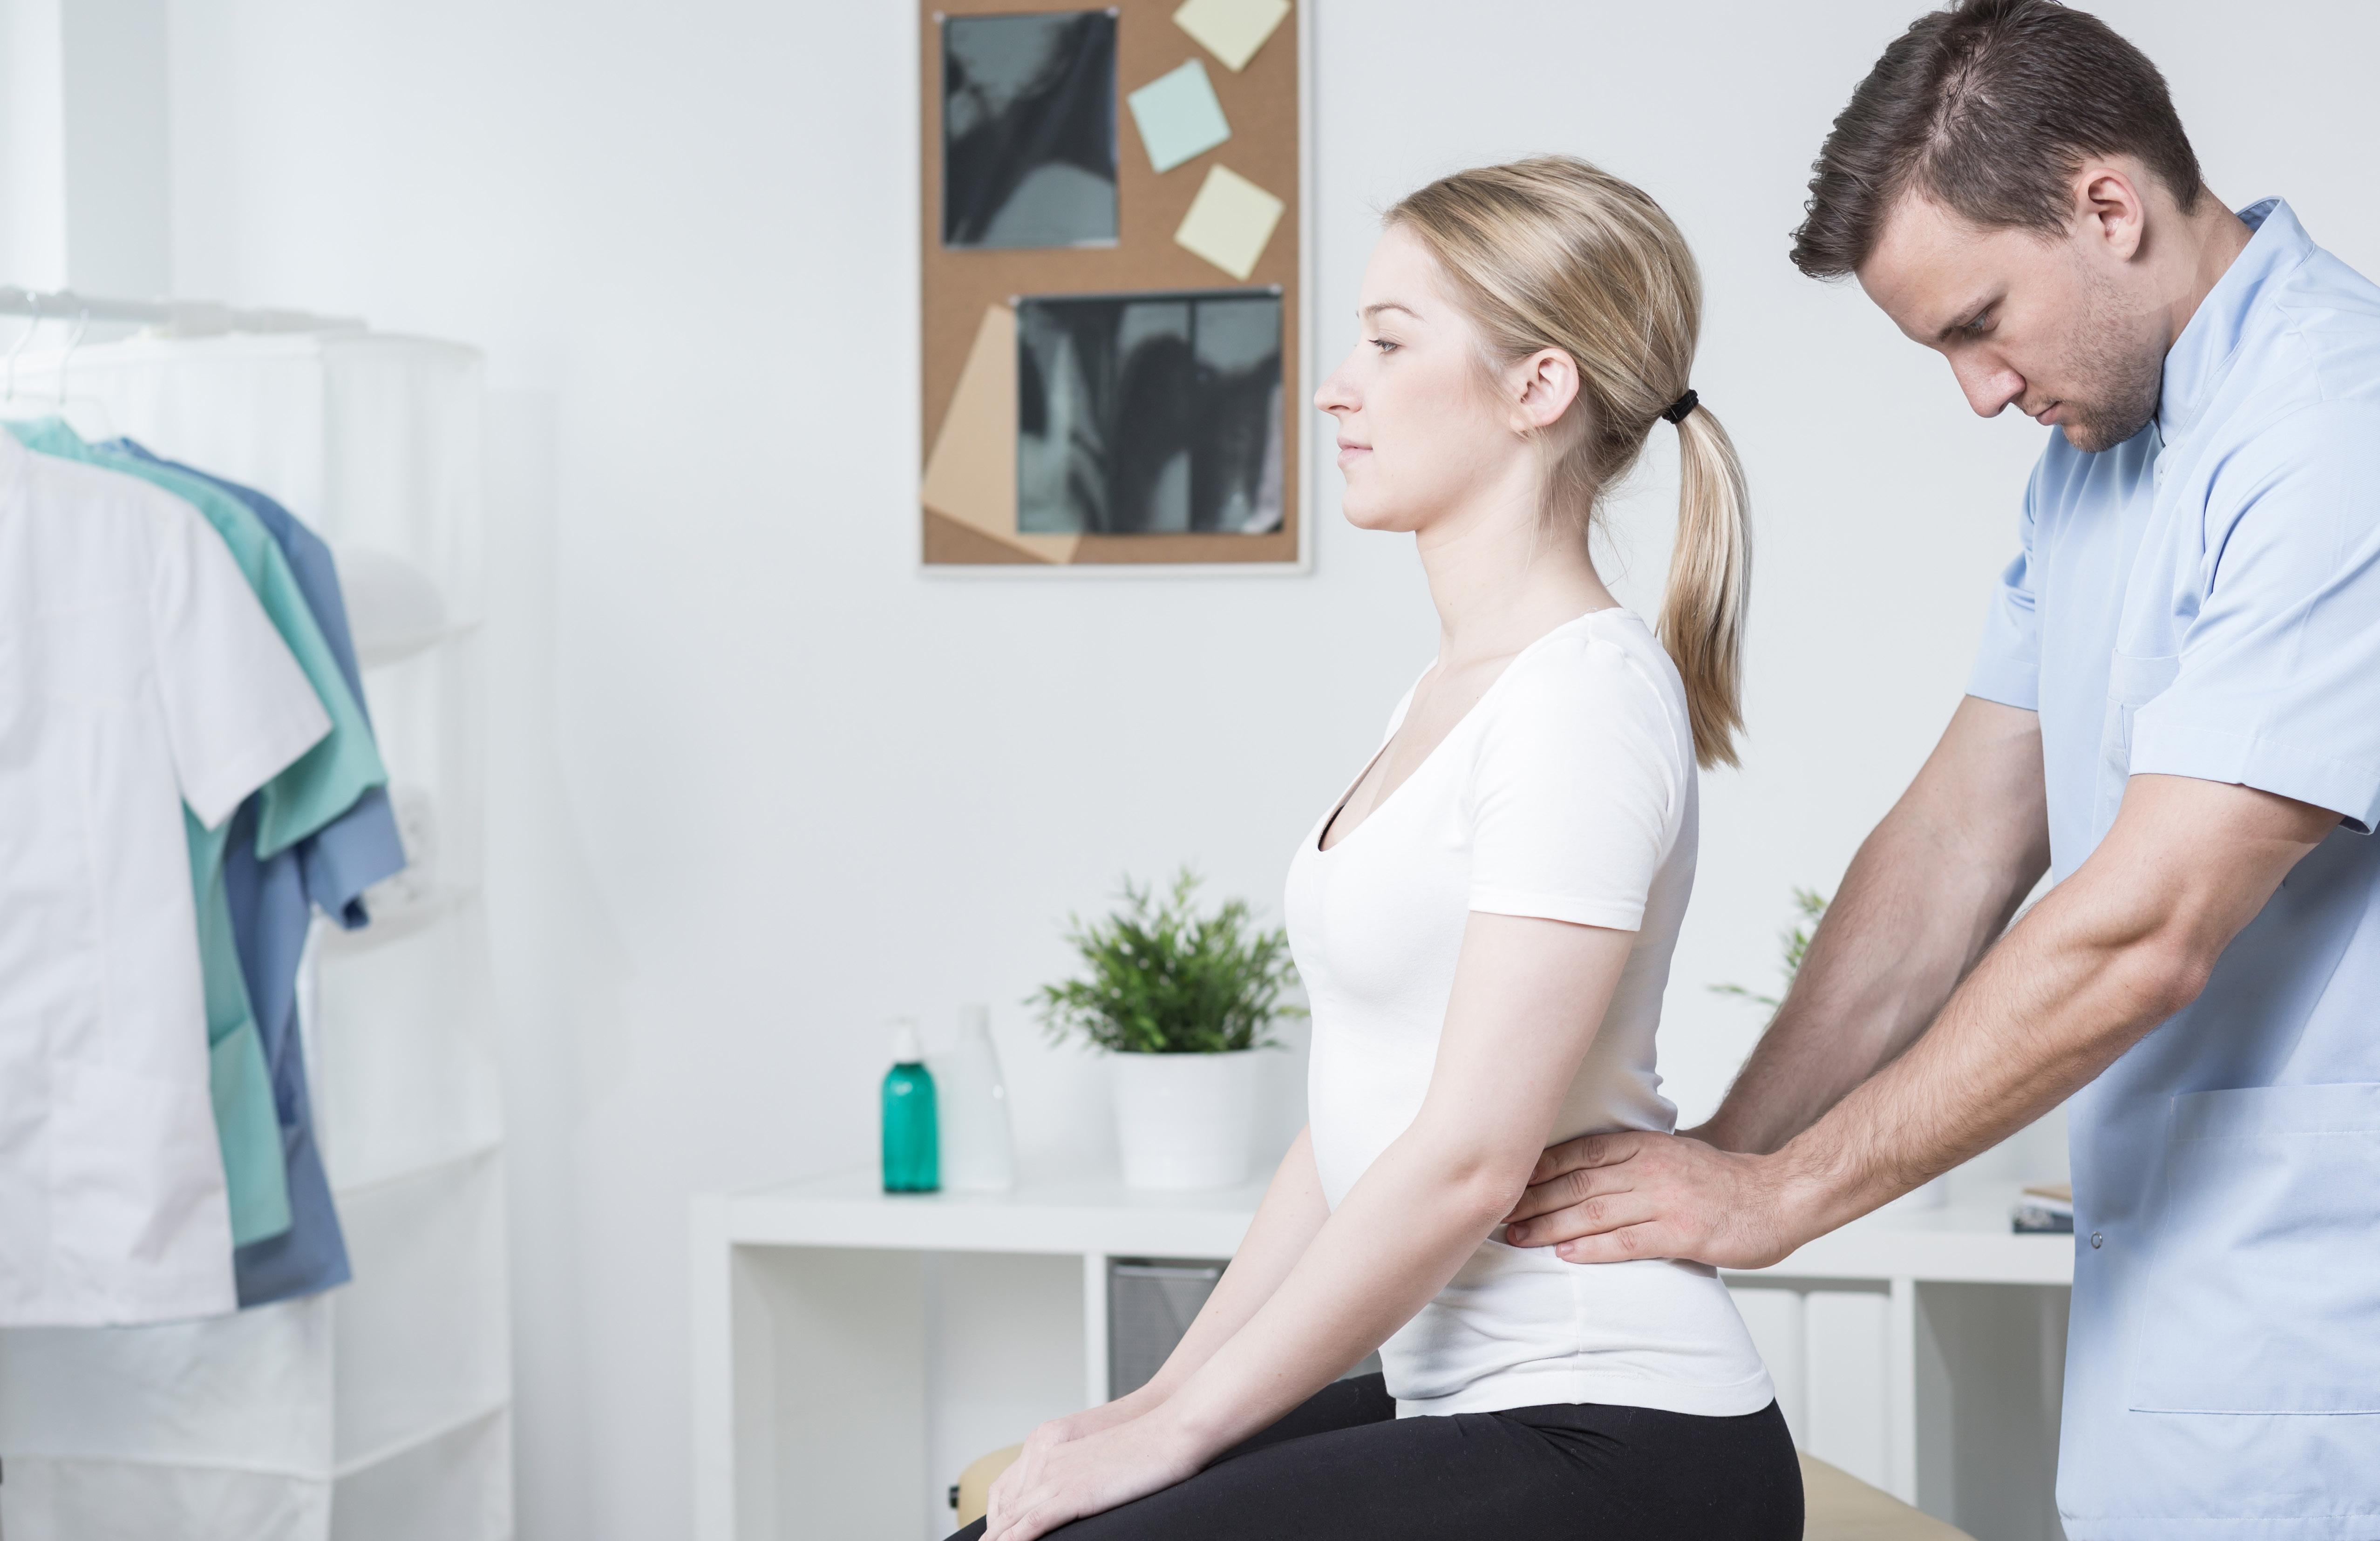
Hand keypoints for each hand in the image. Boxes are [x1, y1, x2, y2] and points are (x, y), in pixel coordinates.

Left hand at [986, 1408, 1204, 1540]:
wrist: (1170, 1430)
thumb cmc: (1147, 1443)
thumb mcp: (1100, 1454)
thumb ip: (1079, 1470)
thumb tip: (1078, 1493)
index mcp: (1050, 1445)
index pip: (1008, 1489)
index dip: (996, 1518)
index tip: (992, 1538)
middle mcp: (1046, 1458)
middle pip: (1005, 1505)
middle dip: (992, 1535)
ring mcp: (1058, 1476)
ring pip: (1013, 1518)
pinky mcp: (1072, 1494)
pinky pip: (1032, 1524)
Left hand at [1501, 1131, 1811, 1268]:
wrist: (1779, 1196)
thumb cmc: (1723, 1181)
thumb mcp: (1674, 1155)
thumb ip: (1633, 1160)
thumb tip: (1586, 1170)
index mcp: (1645, 1146)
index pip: (1578, 1153)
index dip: (1538, 1168)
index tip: (1506, 1181)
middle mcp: (1649, 1168)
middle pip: (1576, 1183)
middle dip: (1532, 1199)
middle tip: (1498, 1214)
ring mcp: (1665, 1200)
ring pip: (1593, 1212)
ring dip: (1549, 1226)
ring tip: (1518, 1237)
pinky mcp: (1681, 1233)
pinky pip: (1626, 1242)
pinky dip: (1591, 1248)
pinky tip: (1565, 1254)